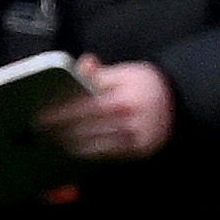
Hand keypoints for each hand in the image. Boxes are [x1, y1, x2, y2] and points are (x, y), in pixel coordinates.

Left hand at [44, 56, 174, 158]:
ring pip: (97, 146)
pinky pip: (111, 155)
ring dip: (72, 145)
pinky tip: (76, 151)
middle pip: (87, 130)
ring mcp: (137, 139)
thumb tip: (82, 64)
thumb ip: (99, 73)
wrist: (181, 100)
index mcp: (124, 99)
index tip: (42, 116)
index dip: (61, 113)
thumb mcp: (124, 72)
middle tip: (39, 132)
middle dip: (61, 131)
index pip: (84, 108)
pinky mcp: (141, 151)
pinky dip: (91, 154)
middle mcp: (131, 121)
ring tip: (51, 142)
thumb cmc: (145, 84)